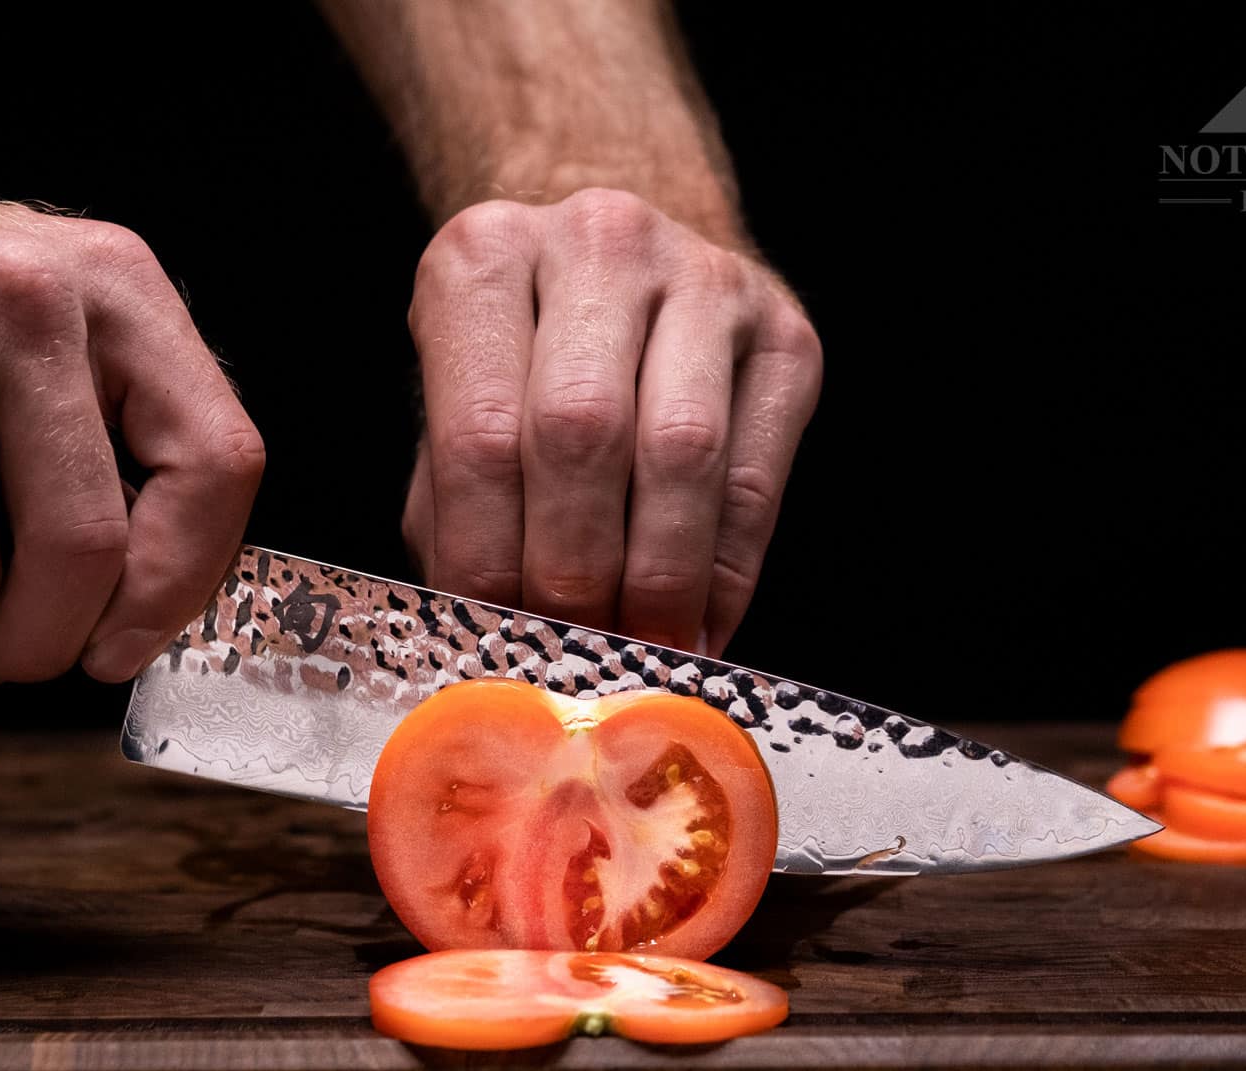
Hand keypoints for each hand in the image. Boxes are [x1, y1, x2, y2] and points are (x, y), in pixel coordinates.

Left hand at [402, 188, 820, 655]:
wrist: (625, 269)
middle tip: (572, 652)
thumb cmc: (524, 363)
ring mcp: (704, 276)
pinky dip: (726, 574)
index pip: (478, 434)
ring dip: (657, 577)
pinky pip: (757, 480)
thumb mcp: (457, 410)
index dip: (489, 557)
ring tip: (638, 648)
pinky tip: (699, 625)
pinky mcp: (787, 332)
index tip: (500, 635)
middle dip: (576, 570)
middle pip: (582, 433)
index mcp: (484, 259)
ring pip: (682, 452)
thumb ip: (457, 512)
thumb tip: (488, 633)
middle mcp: (597, 243)